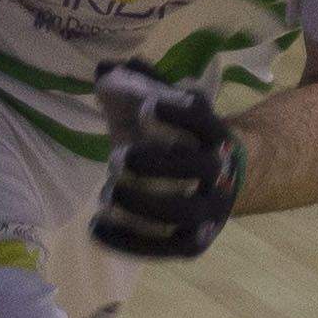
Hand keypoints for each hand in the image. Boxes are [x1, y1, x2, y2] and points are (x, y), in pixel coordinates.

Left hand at [91, 62, 246, 260]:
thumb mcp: (163, 109)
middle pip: (201, 169)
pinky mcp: (193, 242)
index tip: (146, 106)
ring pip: (184, 213)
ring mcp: (209, 212)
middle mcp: (220, 174)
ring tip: (106, 194)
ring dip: (142, 204)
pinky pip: (166, 248)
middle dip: (158, 163)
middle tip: (117, 157)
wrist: (215, 186)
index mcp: (214, 135)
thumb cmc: (177, 141)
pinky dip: (130, 242)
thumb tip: (104, 68)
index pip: (205, 122)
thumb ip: (138, 85)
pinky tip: (96, 227)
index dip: (178, 113)